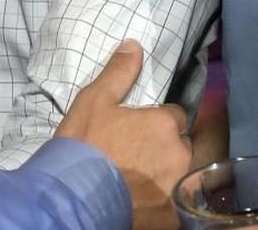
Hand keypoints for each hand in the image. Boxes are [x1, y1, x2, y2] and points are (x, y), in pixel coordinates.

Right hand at [57, 39, 190, 229]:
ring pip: (183, 172)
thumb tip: (134, 45)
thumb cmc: (83, 145)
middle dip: (169, 147)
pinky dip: (167, 198)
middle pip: (184, 144)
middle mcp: (179, 153)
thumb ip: (118, 73)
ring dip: (169, 172)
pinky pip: (179, 201)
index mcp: (163, 123)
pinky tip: (146, 197)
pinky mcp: (175, 214)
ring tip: (144, 177)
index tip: (141, 130)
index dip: (158, 121)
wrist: (73, 196)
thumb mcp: (94, 101)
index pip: (174, 116)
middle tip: (141, 155)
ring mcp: (179, 185)